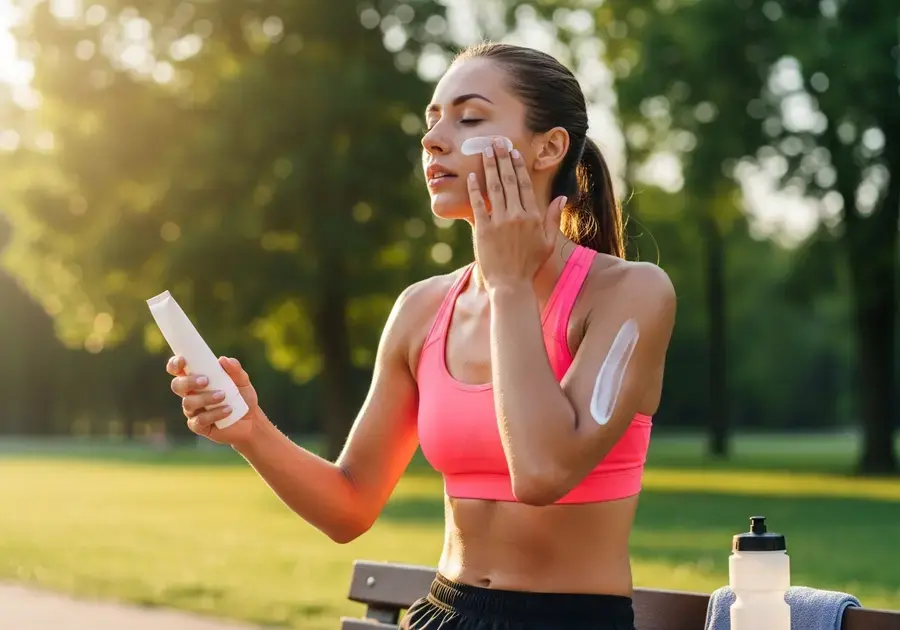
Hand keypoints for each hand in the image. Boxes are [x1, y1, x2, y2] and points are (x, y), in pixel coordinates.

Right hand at [167, 355, 260, 446]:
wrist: (251, 420)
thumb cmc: (242, 397)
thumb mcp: (242, 381)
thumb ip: (235, 369)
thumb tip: (223, 359)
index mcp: (196, 379)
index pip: (178, 369)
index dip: (175, 364)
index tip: (183, 360)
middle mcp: (191, 394)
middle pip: (177, 385)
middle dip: (188, 382)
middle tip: (205, 381)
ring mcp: (193, 411)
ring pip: (188, 403)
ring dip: (205, 398)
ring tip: (223, 396)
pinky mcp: (199, 426)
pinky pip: (199, 421)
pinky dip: (214, 414)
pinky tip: (228, 410)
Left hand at [467, 137, 566, 288]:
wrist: (511, 285)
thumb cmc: (530, 265)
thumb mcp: (548, 242)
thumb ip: (553, 218)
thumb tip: (562, 197)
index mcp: (533, 216)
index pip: (525, 184)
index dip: (518, 166)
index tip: (513, 152)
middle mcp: (517, 216)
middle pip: (509, 180)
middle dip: (502, 158)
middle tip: (496, 141)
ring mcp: (499, 222)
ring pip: (494, 188)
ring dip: (489, 167)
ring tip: (484, 151)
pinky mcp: (483, 230)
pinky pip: (478, 205)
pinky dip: (475, 189)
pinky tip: (471, 176)